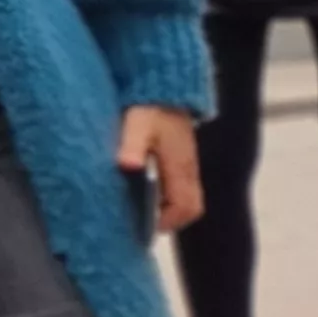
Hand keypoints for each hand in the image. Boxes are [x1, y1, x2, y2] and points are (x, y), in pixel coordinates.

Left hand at [120, 106, 203, 234]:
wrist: (165, 88)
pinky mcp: (182, 157)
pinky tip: (143, 194)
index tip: (145, 228)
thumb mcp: (137, 125)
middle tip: (142, 226)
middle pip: (191, 207)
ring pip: (186, 196)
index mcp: (181, 166)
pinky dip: (167, 196)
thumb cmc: (149, 107)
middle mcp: (189, 169)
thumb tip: (127, 166)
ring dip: (168, 209)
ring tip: (140, 214)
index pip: (185, 206)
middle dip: (170, 220)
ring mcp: (188, 163)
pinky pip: (181, 186)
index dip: (168, 222)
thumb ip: (132, 145)